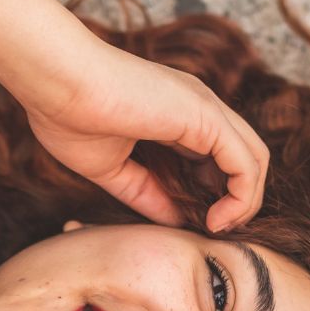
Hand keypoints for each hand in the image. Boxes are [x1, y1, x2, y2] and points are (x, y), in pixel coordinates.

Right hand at [0, 0, 268, 231]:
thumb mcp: (112, 168)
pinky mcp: (206, 116)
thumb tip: (175, 219)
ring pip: (254, 159)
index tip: (194, 222)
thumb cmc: (67, 115)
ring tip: (218, 228)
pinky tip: (216, 220)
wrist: (55, 81)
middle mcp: (199, 106)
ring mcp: (205, 107)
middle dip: (237, 200)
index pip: (218, 157)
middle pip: (245, 157)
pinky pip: (246, 163)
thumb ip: (146, 193)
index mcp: (177, 114)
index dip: (215, 195)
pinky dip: (241, 197)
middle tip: (214, 229)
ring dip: (244, 202)